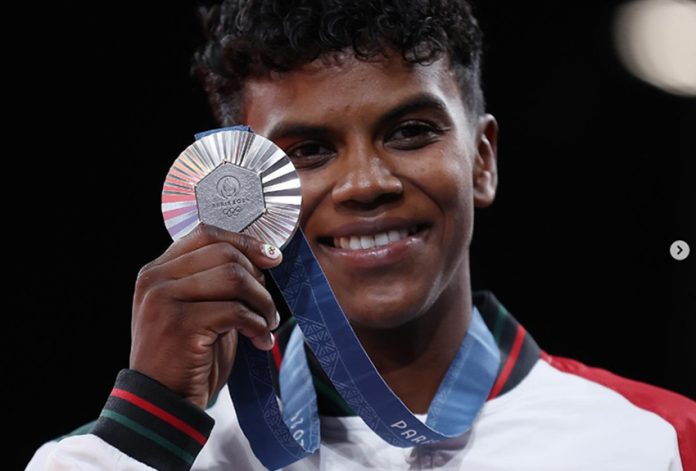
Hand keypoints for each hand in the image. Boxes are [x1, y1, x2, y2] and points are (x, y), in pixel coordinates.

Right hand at [130, 224, 281, 407]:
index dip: (245, 242)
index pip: (205, 234)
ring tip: (266, 322)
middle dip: (258, 278)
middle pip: (225, 254)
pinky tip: (260, 340)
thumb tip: (262, 256)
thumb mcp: (196, 310)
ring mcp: (165, 301)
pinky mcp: (181, 325)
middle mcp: (156, 280)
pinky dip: (257, 325)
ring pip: (234, 278)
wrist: (162, 403)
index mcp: (156, 271)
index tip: (272, 257)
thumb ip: (215, 280)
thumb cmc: (187, 357)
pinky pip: (236, 311)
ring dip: (262, 301)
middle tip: (267, 305)